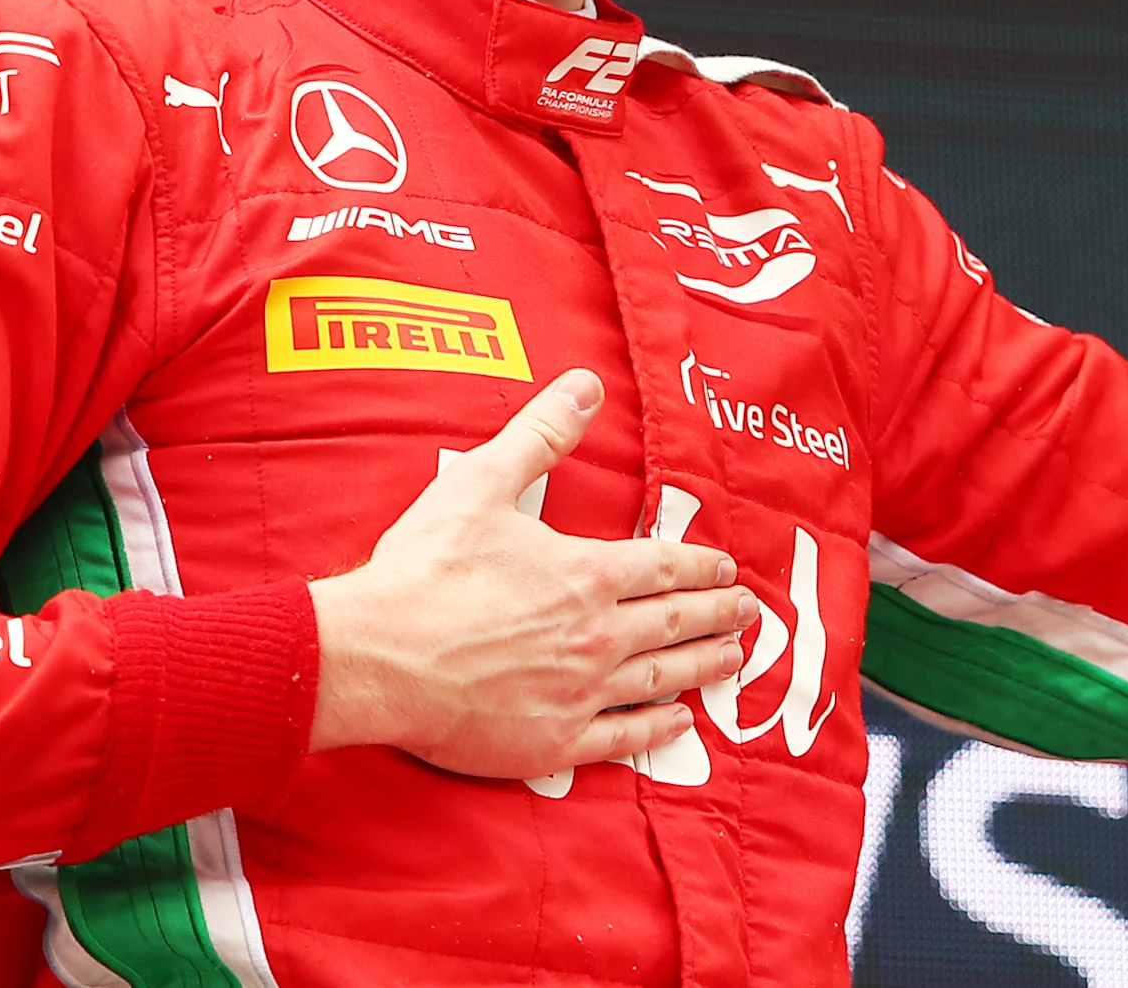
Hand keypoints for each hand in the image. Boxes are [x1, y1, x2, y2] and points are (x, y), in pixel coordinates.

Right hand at [309, 370, 751, 775]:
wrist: (378, 658)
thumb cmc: (424, 571)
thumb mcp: (482, 483)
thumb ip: (540, 435)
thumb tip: (584, 385)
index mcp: (587, 574)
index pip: (665, 567)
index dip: (701, 566)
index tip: (727, 568)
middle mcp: (598, 636)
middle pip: (677, 622)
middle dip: (719, 614)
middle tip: (749, 613)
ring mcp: (581, 694)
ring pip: (663, 678)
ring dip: (704, 666)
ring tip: (733, 659)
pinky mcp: (555, 742)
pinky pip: (625, 737)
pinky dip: (659, 728)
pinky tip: (678, 721)